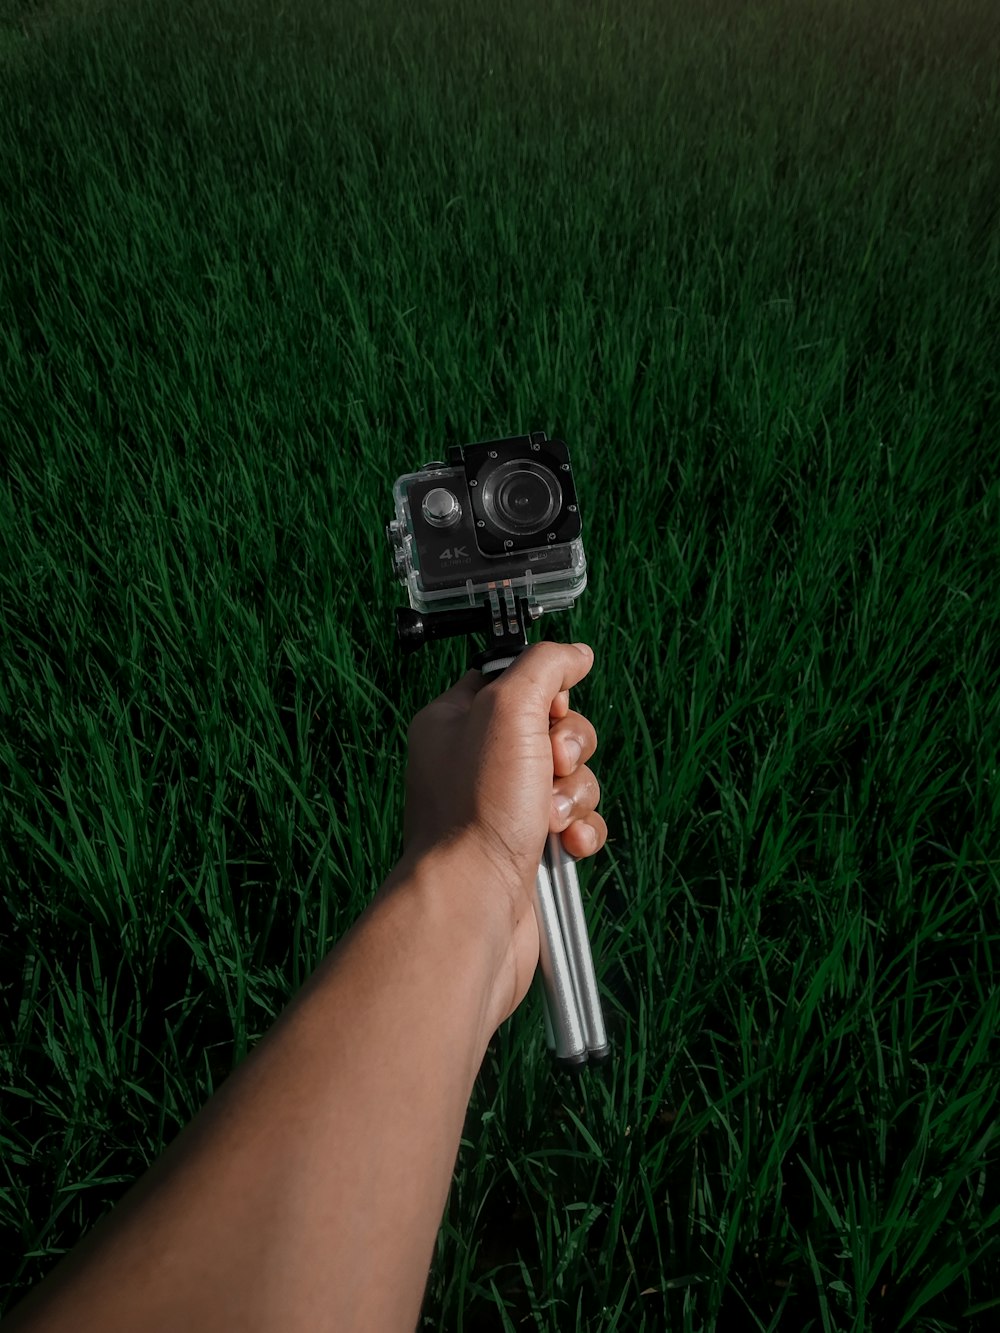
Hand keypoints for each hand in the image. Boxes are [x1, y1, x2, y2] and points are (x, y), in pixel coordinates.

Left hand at [400, 640, 606, 1023]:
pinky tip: (567, 843)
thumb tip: (576, 654)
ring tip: (550, 816)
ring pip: (571, 777)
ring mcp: (503, 807)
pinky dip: (580, 830)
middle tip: (550, 764)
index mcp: (456, 720)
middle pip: (554, 728)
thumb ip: (544, 666)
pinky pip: (576, 823)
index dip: (545, 691)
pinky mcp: (529, 848)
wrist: (473, 902)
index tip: (551, 707)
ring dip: (575, 792)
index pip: (512, 680)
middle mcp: (477, 762)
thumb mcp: (508, 707)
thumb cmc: (476, 808)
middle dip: (570, 748)